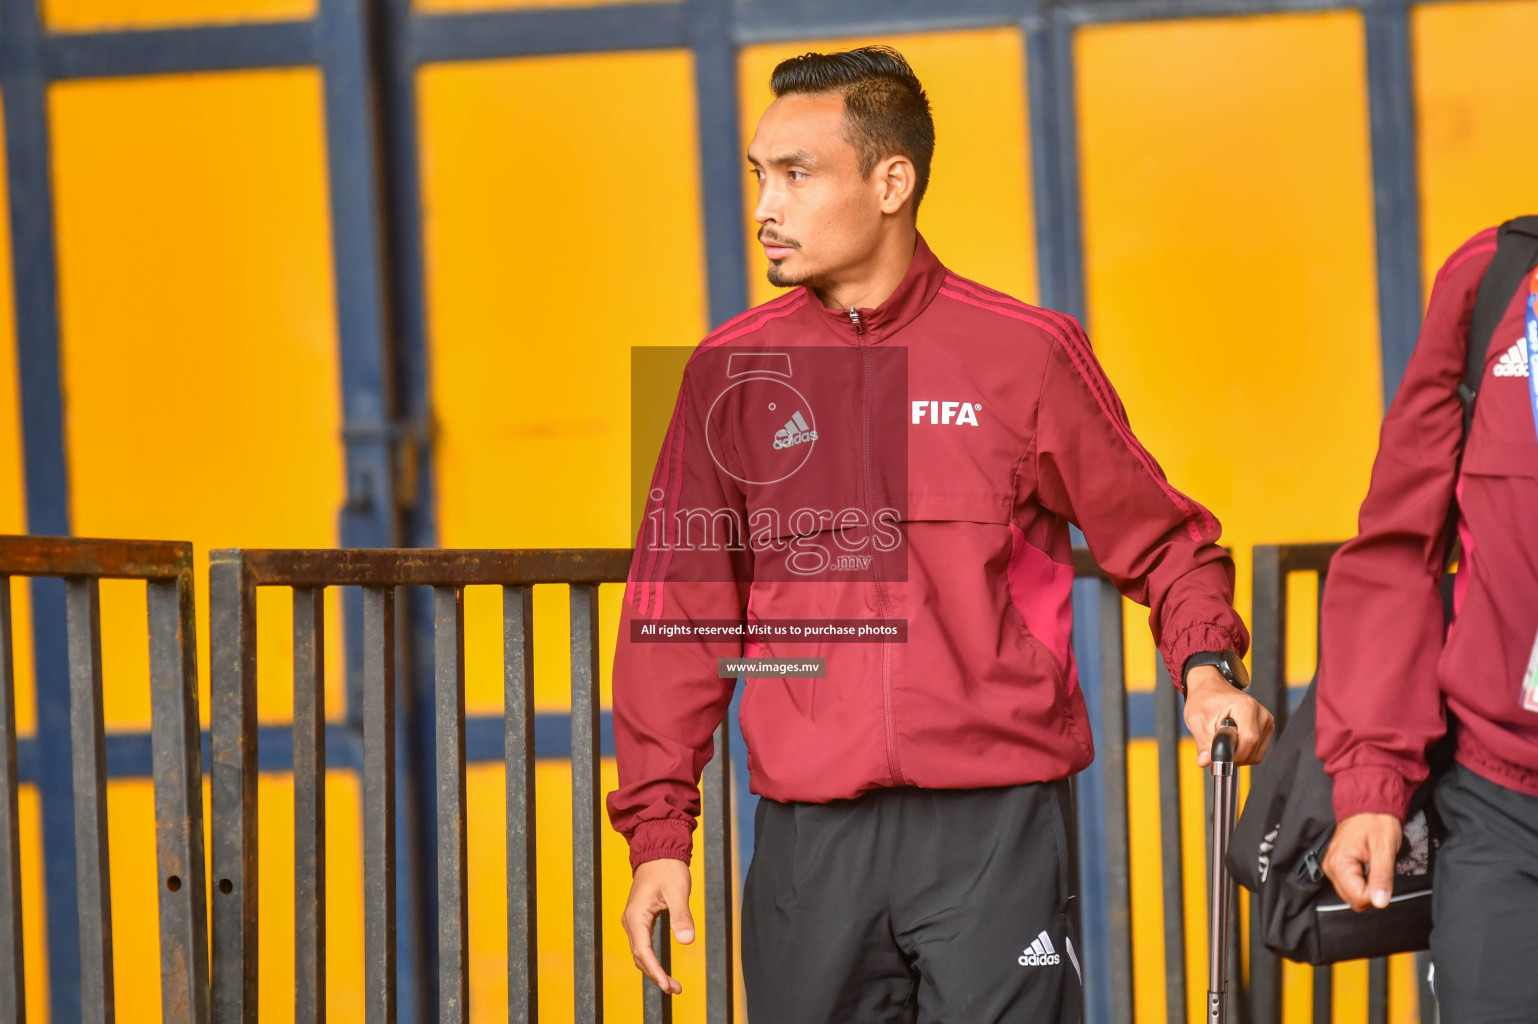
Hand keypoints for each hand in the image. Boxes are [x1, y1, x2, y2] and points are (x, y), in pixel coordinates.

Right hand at [621, 858, 694, 993]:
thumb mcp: (678, 891)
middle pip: (640, 956)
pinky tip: (663, 968)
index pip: (643, 951)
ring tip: (672, 985)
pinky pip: (643, 945)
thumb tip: (688, 941)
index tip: (667, 985)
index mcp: (636, 916)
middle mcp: (631, 921)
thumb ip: (682, 915)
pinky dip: (652, 959)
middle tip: (674, 990)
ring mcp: (634, 921)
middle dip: (655, 975)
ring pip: (640, 953)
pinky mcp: (640, 919)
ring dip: (653, 970)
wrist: (658, 851)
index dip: (655, 970)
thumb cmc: (668, 869)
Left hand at [1182, 666, 1273, 767]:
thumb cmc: (1204, 700)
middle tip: (1216, 750)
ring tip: (1223, 741)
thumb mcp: (1197, 720)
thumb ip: (1203, 742)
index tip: (1217, 757)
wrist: (1209, 688)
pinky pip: (1257, 751)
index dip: (1234, 754)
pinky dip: (1243, 752)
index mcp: (1246, 707)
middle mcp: (1261, 713)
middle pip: (1254, 749)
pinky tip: (1232, 742)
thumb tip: (1204, 762)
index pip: (1249, 740)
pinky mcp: (1265, 728)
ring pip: (1257, 754)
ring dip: (1238, 755)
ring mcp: (1265, 721)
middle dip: (1234, 757)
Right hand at [1322, 813, 1401, 910]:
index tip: (1383, 876)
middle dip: (1370, 891)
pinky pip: (1349, 886)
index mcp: (1339, 863)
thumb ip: (1381, 877)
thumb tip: (1380, 902)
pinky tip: (1366, 867)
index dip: (1377, 893)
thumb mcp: (1384, 849)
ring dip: (1366, 887)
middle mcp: (1330, 867)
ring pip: (1351, 895)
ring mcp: (1330, 867)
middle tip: (1379, 870)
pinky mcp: (1334, 866)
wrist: (1369, 806)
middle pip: (1353, 900)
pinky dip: (1361, 882)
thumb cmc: (1377, 823)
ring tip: (1372, 867)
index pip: (1358, 898)